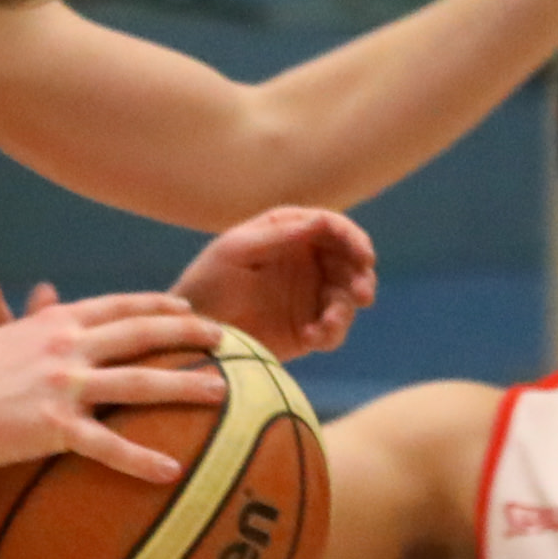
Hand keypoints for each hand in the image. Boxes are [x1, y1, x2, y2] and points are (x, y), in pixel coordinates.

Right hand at [0, 291, 234, 480]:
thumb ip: (27, 314)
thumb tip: (45, 289)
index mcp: (54, 323)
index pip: (117, 306)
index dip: (156, 306)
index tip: (188, 311)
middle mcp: (65, 347)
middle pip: (140, 335)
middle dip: (187, 335)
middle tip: (225, 339)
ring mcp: (64, 386)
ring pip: (138, 383)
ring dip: (183, 387)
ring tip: (221, 394)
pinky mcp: (56, 427)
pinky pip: (109, 446)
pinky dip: (141, 460)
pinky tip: (173, 471)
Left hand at [173, 206, 374, 359]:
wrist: (193, 331)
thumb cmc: (207, 281)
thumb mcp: (237, 251)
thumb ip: (278, 236)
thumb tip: (321, 222)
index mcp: (290, 232)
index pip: (332, 227)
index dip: (353, 238)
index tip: (364, 255)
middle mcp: (307, 260)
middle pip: (350, 262)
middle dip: (361, 276)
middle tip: (362, 294)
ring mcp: (310, 295)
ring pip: (347, 298)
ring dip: (346, 309)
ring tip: (327, 323)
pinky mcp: (309, 329)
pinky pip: (333, 330)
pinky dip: (330, 333)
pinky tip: (310, 337)